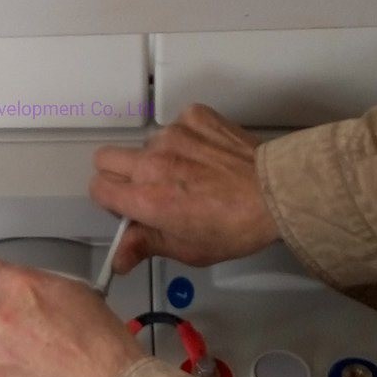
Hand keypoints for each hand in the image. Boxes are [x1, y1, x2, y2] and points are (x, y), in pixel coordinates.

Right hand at [91, 103, 277, 273]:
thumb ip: (145, 246)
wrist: (279, 193)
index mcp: (146, 198)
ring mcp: (173, 134)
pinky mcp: (194, 117)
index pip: (98, 187)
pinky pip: (175, 125)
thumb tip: (118, 259)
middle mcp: (152, 162)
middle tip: (149, 188)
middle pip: (106, 158)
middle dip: (119, 173)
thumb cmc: (237, 226)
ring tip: (191, 174)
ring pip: (145, 144)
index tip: (130, 206)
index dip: (112, 199)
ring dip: (158, 158)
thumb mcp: (188, 249)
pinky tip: (207, 157)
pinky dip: (186, 140)